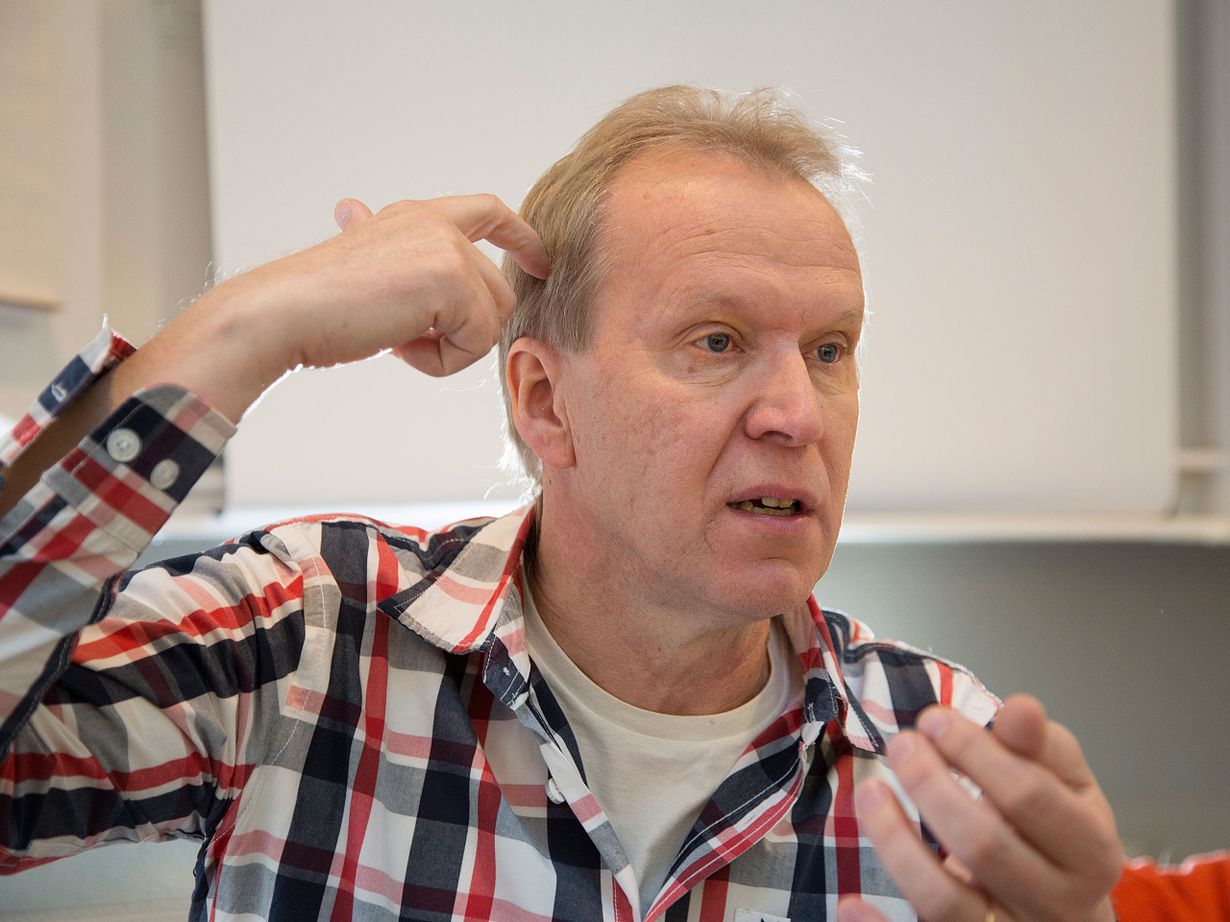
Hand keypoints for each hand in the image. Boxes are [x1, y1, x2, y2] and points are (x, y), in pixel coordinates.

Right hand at [165, 193, 548, 420]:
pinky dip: (442, 361)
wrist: (283, 312)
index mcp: (416, 216)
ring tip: (396, 340)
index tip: (540, 261)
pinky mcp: (452, 279)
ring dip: (449, 348)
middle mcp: (436, 223)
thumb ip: (389, 255)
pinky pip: (478, 341)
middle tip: (404, 339)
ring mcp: (447, 248)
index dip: (521, 236)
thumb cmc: (316, 303)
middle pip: (498, 292)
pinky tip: (397, 346)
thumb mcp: (362, 267)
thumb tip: (356, 211)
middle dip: (466, 332)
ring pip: (491, 320)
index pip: (489, 211)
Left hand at [837, 694, 1122, 921]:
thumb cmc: (1060, 835)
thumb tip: (1020, 708)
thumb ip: (1040, 746)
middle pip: (985, 846)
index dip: (975, 753)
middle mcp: (1056, 903)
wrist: (1068, 910)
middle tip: (902, 746)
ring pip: (945, 901)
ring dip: (897, 844)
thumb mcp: (1067, 786)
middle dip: (933, 787)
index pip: (1029, 797)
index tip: (934, 720)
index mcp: (1090, 852)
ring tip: (871, 792)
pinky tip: (852, 903)